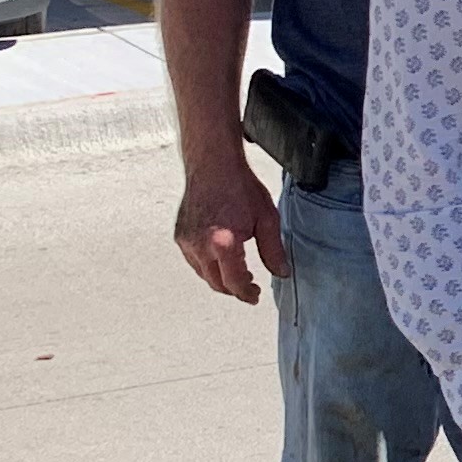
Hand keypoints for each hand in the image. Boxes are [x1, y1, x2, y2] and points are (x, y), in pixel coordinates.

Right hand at [173, 157, 287, 304]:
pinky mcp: (179, 235)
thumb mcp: (267, 219)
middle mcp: (200, 245)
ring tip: (238, 276)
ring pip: (203, 274)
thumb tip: (281, 272)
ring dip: (220, 280)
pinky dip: (207, 267)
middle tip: (250, 288)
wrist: (213, 166)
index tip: (255, 296)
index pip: (234, 282)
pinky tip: (222, 260)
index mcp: (223, 243)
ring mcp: (186, 241)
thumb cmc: (240, 187)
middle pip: (216, 283)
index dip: (246, 293)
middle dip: (234, 289)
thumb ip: (273, 250)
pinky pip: (193, 261)